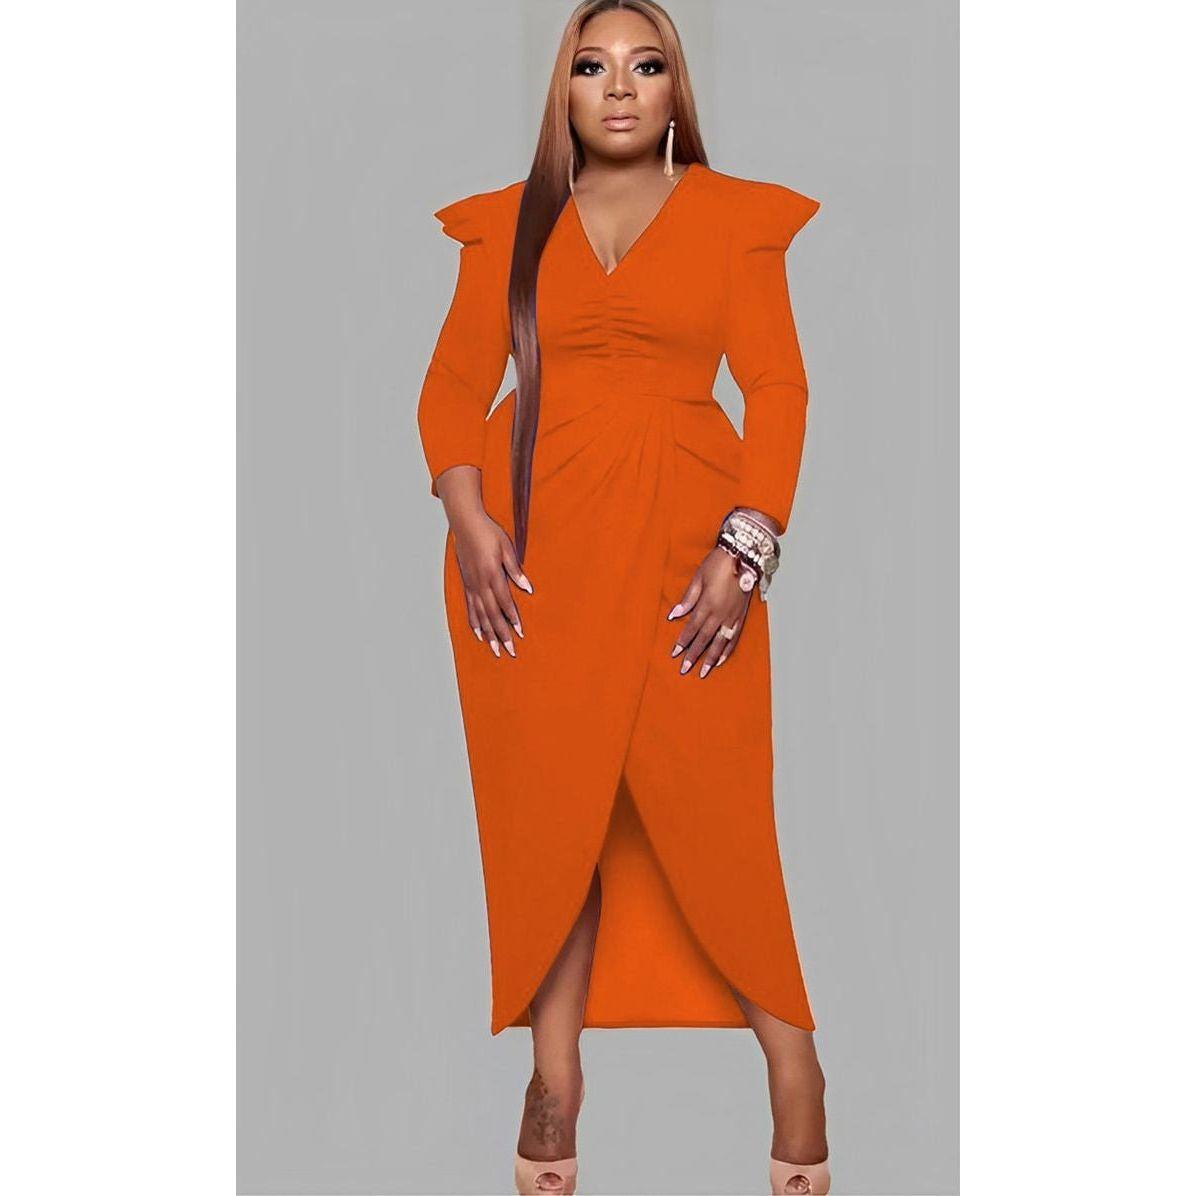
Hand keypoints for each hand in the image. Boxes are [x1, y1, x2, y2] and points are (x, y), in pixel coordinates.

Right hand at [450, 507, 532, 658]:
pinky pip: (470, 608)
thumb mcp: (507, 547)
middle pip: (492, 614)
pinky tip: (479, 634)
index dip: (512, 619)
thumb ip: (515, 569)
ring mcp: (472, 585)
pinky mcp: (466, 584)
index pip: (504, 602)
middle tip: (509, 651)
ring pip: (480, 615)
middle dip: (501, 634)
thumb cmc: (488, 533)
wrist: (466, 523)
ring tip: (495, 650)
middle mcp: (480, 583)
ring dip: (489, 634)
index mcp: (492, 574)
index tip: (520, 633)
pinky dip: (475, 622)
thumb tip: (527, 588)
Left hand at [667, 548, 751, 677]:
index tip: (675, 654)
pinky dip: (728, 650)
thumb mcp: (699, 577)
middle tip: (685, 669)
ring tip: (703, 671)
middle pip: (705, 639)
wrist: (744, 555)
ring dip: (711, 658)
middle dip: (694, 655)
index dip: (683, 641)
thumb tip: (674, 615)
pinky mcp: (742, 616)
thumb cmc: (718, 563)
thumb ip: (688, 598)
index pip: (692, 628)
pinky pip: (734, 637)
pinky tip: (722, 659)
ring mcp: (733, 616)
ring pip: (720, 642)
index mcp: (707, 604)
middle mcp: (720, 613)